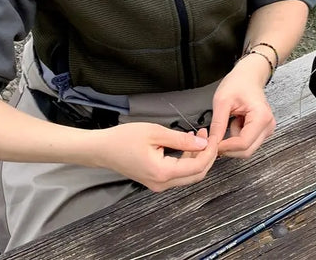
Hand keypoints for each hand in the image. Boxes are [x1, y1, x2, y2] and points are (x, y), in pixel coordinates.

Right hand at [89, 122, 217, 191]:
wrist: (102, 149)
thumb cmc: (123, 139)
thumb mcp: (155, 132)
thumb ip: (181, 139)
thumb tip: (202, 143)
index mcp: (163, 172)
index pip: (197, 166)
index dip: (209, 151)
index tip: (213, 136)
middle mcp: (162, 183)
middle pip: (196, 174)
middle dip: (207, 155)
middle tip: (208, 135)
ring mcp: (159, 184)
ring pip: (188, 174)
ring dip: (197, 156)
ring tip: (199, 134)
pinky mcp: (156, 180)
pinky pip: (178, 172)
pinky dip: (186, 159)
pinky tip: (187, 142)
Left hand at [209, 57, 275, 157]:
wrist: (248, 76)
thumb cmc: (238, 83)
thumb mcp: (222, 100)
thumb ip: (218, 124)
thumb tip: (212, 142)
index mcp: (261, 117)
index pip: (243, 143)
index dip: (225, 147)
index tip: (212, 144)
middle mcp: (268, 126)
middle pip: (246, 151)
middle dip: (228, 148)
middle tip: (214, 138)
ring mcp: (266, 130)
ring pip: (246, 149)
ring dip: (232, 141)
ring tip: (229, 121)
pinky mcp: (262, 131)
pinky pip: (247, 143)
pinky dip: (236, 138)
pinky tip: (235, 122)